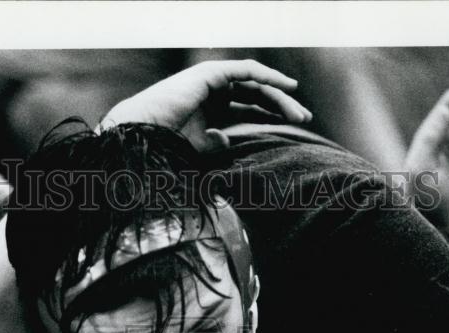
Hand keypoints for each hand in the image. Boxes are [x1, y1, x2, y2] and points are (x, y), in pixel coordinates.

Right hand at [99, 59, 312, 150]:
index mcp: (212, 107)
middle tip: (304, 119)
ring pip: (255, 83)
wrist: (144, 132)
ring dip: (279, 96)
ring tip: (298, 111)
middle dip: (281, 106)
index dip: (271, 115)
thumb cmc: (165, 141)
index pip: (249, 107)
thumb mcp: (198, 145)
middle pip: (256, 95)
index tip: (292, 127)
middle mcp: (214, 91)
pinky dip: (267, 75)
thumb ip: (214, 143)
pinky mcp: (211, 73)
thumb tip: (227, 140)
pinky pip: (246, 70)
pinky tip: (285, 87)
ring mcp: (212, 80)